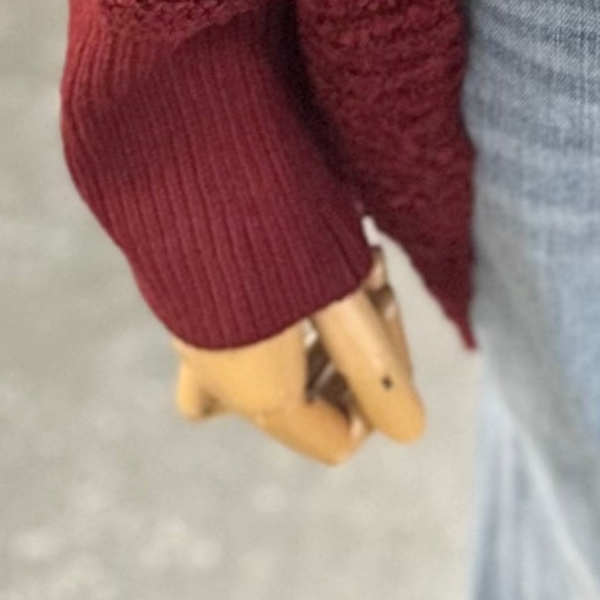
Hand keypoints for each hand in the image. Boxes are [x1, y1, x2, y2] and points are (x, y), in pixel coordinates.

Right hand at [170, 248, 426, 464]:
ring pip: (270, 375)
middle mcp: (220, 382)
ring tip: (346, 257)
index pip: (340, 438)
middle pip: (309, 405)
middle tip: (373, 279)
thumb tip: (413, 432)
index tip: (389, 311)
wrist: (189, 162)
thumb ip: (375, 372)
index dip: (382, 391)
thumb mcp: (343, 299)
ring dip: (321, 332)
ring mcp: (196, 346)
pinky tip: (297, 264)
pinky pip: (235, 346)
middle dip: (353, 353)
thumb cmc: (276, 227)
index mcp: (260, 392)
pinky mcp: (186, 307)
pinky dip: (276, 322)